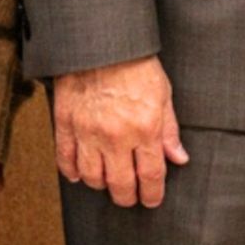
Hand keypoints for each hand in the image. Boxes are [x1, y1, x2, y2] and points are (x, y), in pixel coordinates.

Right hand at [52, 55, 187, 208]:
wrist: (101, 45)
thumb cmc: (136, 66)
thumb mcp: (164, 95)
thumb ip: (170, 130)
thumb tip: (178, 158)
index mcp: (145, 129)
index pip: (150, 175)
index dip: (152, 194)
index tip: (152, 200)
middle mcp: (116, 136)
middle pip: (120, 184)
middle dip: (128, 197)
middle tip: (131, 198)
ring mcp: (88, 133)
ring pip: (92, 177)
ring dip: (102, 186)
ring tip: (109, 184)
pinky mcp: (66, 125)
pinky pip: (66, 160)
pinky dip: (72, 172)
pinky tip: (80, 175)